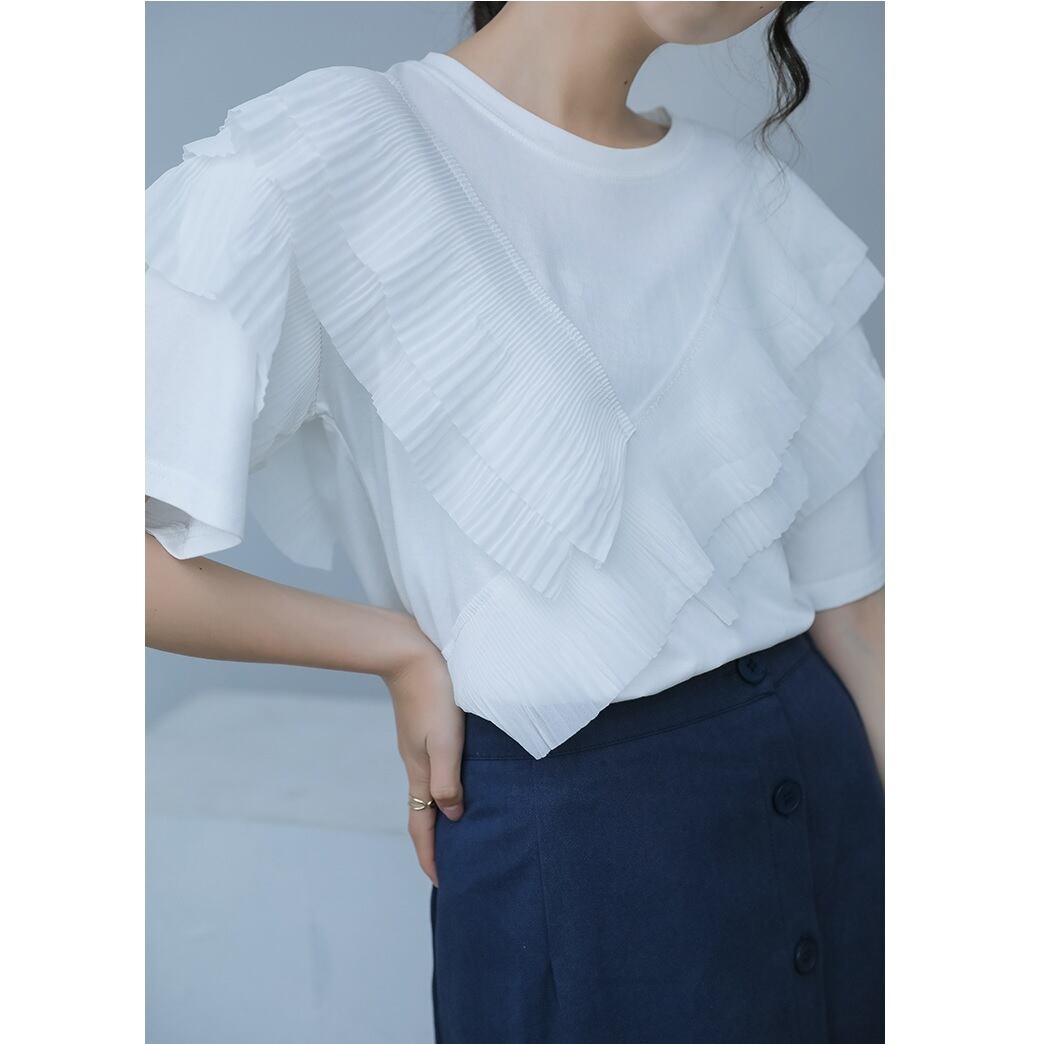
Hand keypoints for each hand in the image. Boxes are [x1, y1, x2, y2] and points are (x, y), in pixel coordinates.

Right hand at [383, 644, 464, 887]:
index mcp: (420, 772)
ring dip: (443, 814)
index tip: (443, 883)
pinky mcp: (426, 729)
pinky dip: (447, 787)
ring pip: (431, 789)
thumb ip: (448, 781)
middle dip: (436, 841)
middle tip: (454, 863)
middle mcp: (417, 763)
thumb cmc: (434, 695)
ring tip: (462, 829)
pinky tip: (462, 781)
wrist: (410, 653)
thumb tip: (454, 817)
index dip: (431, 856)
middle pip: (425, 812)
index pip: (422, 826)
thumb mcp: (445, 742)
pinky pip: (437, 769)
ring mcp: (419, 746)